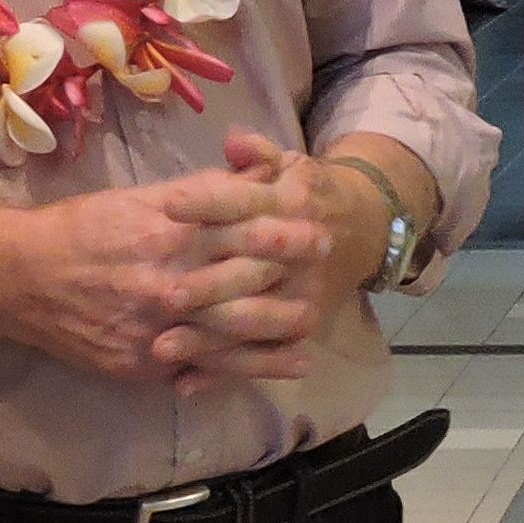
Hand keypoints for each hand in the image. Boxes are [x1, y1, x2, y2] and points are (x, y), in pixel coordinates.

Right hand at [0, 157, 323, 387]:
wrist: (20, 280)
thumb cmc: (82, 229)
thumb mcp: (137, 198)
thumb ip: (199, 193)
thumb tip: (254, 178)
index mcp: (166, 232)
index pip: (240, 229)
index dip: (284, 229)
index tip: (317, 227)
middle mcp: (167, 281)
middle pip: (246, 281)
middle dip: (291, 274)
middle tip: (326, 266)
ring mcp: (157, 328)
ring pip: (233, 331)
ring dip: (279, 328)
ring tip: (312, 323)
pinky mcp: (144, 363)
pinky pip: (205, 366)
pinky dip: (247, 367)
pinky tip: (282, 365)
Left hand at [153, 131, 385, 389]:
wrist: (364, 228)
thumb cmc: (308, 193)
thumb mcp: (289, 164)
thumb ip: (258, 153)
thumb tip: (233, 140)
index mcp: (291, 206)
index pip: (245, 204)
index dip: (209, 203)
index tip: (170, 207)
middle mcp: (298, 256)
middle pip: (248, 273)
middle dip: (206, 286)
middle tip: (161, 294)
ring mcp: (300, 298)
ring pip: (251, 323)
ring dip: (206, 338)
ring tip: (159, 345)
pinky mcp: (298, 330)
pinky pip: (258, 357)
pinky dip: (220, 371)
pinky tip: (182, 382)